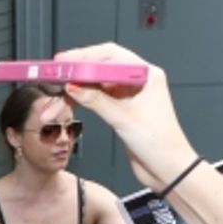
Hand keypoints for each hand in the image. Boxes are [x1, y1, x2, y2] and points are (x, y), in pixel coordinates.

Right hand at [53, 44, 197, 190]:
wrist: (167, 167)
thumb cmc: (160, 142)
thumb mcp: (124, 118)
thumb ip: (96, 100)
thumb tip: (74, 87)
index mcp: (147, 75)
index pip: (111, 56)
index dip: (85, 57)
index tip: (65, 62)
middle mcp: (138, 81)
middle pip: (101, 68)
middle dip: (76, 74)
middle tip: (56, 76)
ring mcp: (128, 94)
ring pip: (95, 85)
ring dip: (75, 91)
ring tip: (57, 100)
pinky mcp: (121, 108)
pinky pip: (96, 97)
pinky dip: (81, 101)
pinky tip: (68, 104)